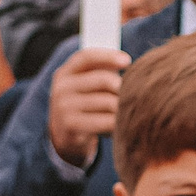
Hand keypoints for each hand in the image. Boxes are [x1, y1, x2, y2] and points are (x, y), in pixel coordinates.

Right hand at [47, 47, 131, 168]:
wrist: (66, 140)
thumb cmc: (85, 108)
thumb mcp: (86, 88)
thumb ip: (100, 73)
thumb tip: (125, 62)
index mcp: (65, 74)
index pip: (87, 57)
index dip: (108, 56)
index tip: (128, 60)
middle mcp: (62, 88)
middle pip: (103, 79)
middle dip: (122, 87)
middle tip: (134, 96)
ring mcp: (64, 108)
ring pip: (108, 102)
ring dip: (122, 108)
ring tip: (124, 114)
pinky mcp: (72, 126)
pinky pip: (106, 122)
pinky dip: (117, 124)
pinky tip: (118, 128)